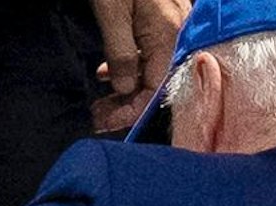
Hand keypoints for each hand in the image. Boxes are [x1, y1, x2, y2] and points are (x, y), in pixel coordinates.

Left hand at [88, 0, 190, 132]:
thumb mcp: (112, 12)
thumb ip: (120, 53)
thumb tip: (125, 90)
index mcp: (169, 35)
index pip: (155, 89)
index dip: (130, 111)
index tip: (104, 122)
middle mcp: (178, 34)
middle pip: (156, 83)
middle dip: (127, 105)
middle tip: (97, 116)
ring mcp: (173, 25)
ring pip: (153, 70)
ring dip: (126, 88)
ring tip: (101, 101)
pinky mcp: (164, 17)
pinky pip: (151, 53)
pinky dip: (130, 68)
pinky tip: (108, 73)